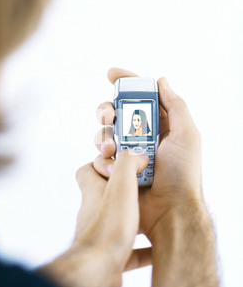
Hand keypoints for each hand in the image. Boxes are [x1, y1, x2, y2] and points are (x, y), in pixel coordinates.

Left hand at [43, 152, 151, 286]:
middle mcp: (94, 213)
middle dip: (126, 191)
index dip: (102, 162)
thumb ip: (127, 163)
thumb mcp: (121, 186)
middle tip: (147, 188)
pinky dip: (144, 249)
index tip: (122, 162)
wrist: (98, 273)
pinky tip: (158, 250)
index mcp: (94, 193)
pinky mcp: (111, 258)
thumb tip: (138, 155)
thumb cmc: (108, 229)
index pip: (87, 170)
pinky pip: (130, 251)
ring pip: (119, 223)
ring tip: (157, 215)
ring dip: (137, 219)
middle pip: (106, 195)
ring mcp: (101, 236)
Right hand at [94, 67, 204, 239]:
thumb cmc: (182, 174)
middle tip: (107, 118)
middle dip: (106, 112)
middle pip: (115, 114)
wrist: (169, 212)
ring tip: (111, 151)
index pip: (141, 98)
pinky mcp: (115, 171)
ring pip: (103, 135)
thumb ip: (176, 106)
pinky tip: (112, 169)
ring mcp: (126, 155)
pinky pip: (99, 158)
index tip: (111, 73)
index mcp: (160, 126)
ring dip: (103, 138)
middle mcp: (141, 138)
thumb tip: (161, 80)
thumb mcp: (187, 135)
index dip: (126, 83)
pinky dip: (102, 161)